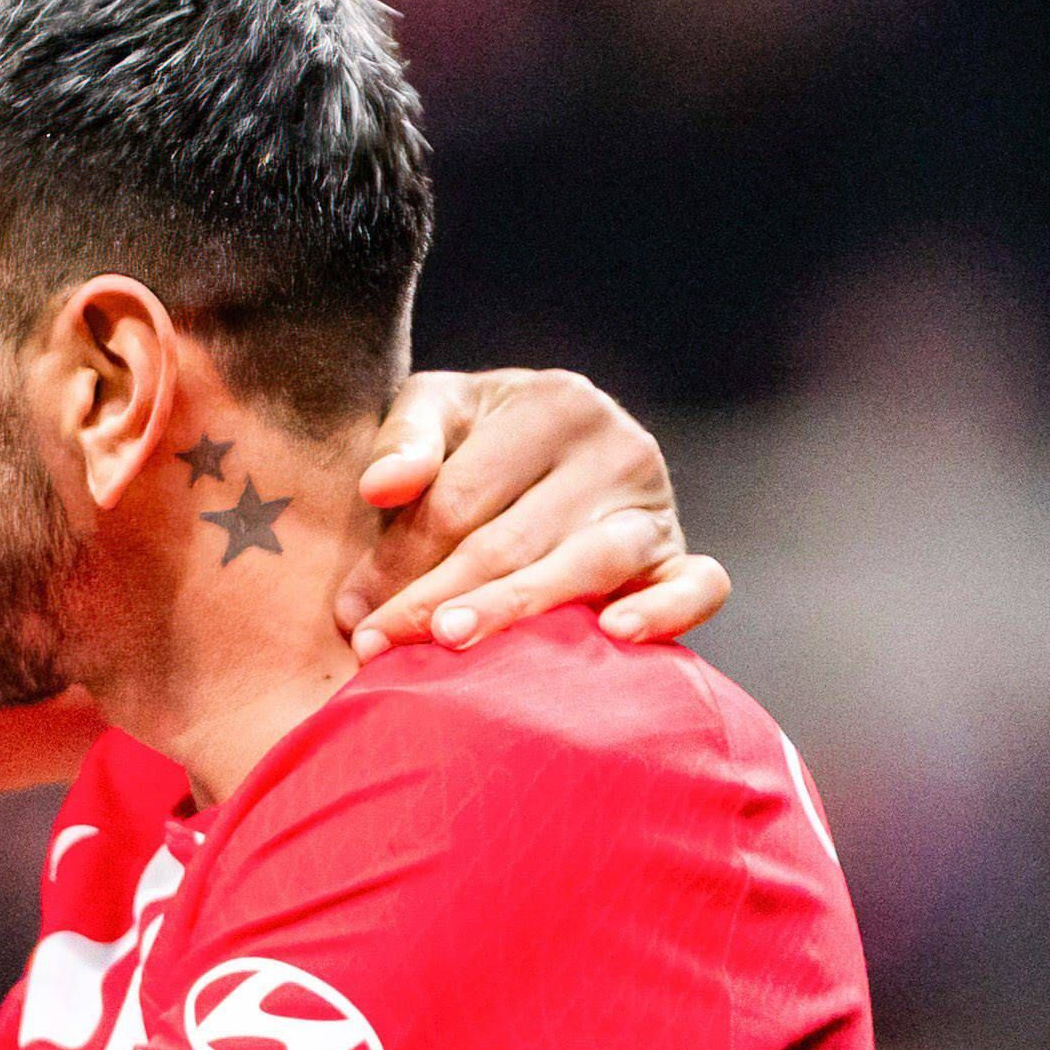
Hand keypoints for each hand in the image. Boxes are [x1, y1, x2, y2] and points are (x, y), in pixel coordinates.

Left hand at [343, 366, 729, 657]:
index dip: (400, 556)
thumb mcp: (438, 412)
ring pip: (585, 565)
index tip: (352, 611)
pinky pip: (696, 586)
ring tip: (452, 641)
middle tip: (378, 646)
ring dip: (515, 609)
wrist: (555, 452)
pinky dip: (664, 611)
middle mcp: (616, 446)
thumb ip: (403, 442)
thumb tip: (381, 489)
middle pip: (512, 538)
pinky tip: (613, 633)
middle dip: (436, 596)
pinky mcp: (681, 554)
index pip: (463, 496)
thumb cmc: (481, 440)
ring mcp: (654, 503)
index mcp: (555, 403)